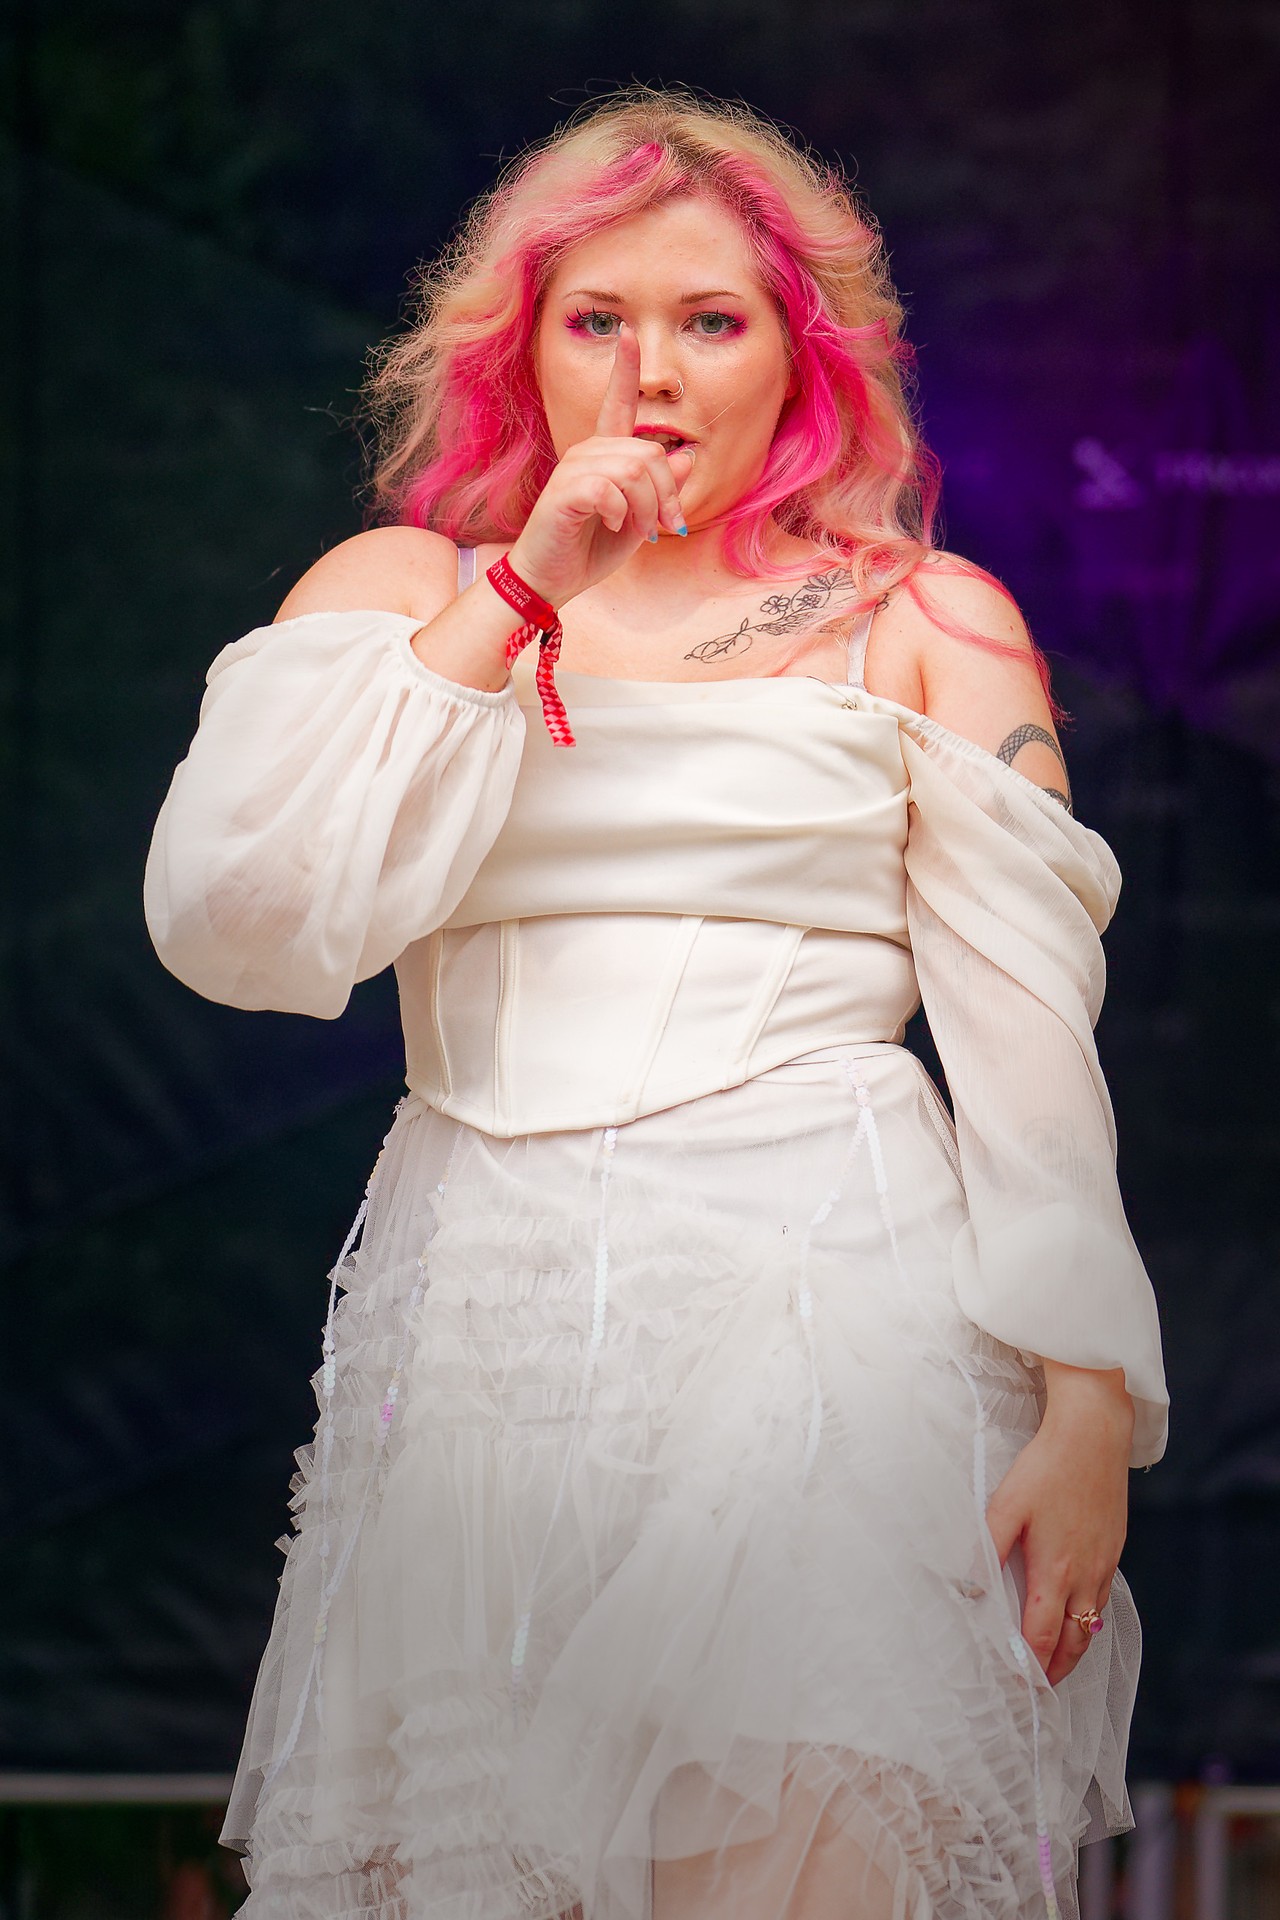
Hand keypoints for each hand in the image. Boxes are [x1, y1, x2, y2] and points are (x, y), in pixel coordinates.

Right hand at [507, 324, 694, 608]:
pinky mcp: (564, 491)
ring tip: (638, 531)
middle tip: (664, 526)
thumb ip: (661, 490)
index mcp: (603, 455)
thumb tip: (685, 455)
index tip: (629, 332)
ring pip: (634, 471)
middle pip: (649, 453)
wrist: (550, 580)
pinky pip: (611, 489)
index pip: (615, 403)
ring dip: (647, 508)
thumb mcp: (638, 520)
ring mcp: (572, 469)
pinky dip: (621, 513)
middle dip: (666, 494)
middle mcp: (586, 453)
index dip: (624, 369)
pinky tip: (611, 524)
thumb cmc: (589, 550)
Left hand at [985, 1363, 1132, 1686]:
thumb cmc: (1047, 1468)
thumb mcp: (1006, 1505)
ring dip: (1074, 1649)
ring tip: (1057, 1664)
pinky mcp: (1113, 1549)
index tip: (1020, 1685)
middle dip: (1056, 1670)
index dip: (1031, 1665)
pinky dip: (1089, 1620)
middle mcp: (1085, 1576)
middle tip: (1040, 1690)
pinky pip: (1102, 1599)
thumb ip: (985, 1549)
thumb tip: (969, 1588)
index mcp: (1055, 1571)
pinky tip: (1077, 1616)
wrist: (1094, 1436)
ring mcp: (1104, 1564)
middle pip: (1073, 1642)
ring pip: (1091, 1625)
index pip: (1043, 1636)